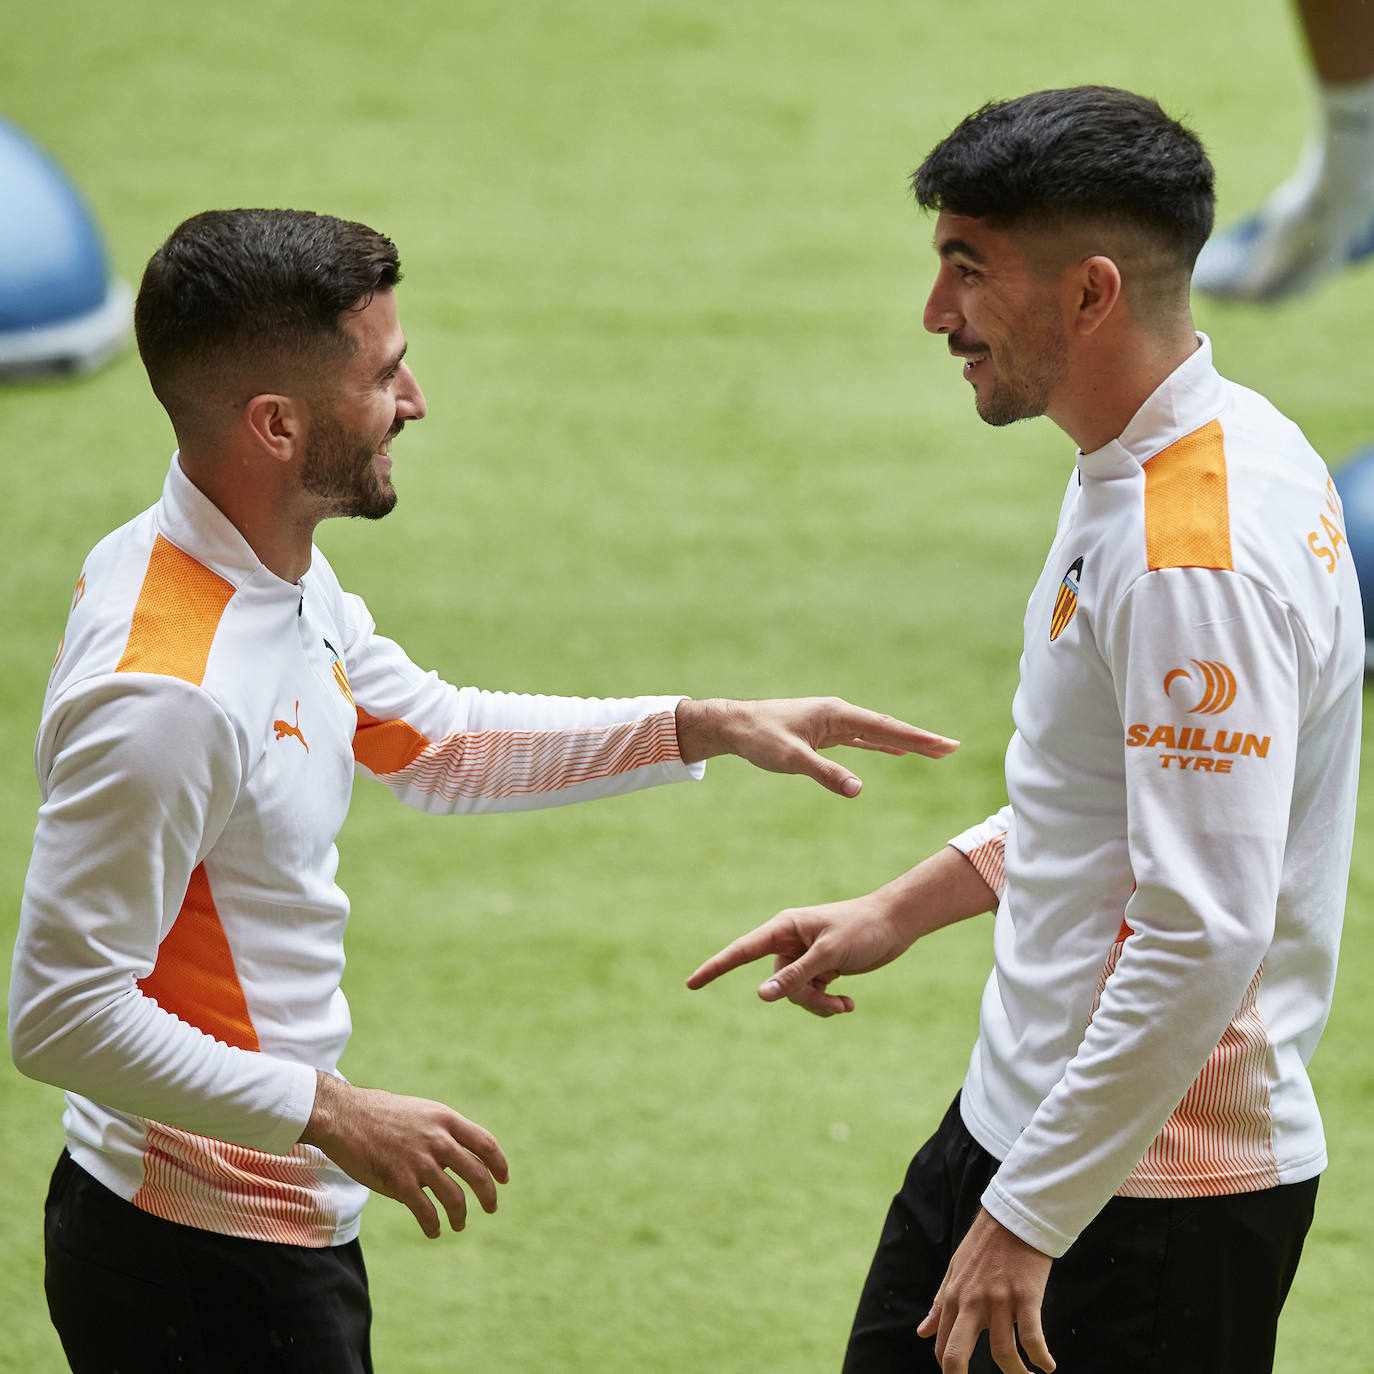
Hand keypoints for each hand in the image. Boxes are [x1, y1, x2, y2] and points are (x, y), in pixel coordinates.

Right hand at [300, 1072, 508, 1238]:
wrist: (344, 1116)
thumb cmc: (380, 1113)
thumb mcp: (420, 1111)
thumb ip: (440, 1130)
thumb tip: (457, 1152)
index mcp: (445, 1119)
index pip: (485, 1143)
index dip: (499, 1163)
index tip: (504, 1178)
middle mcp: (438, 1140)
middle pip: (477, 1174)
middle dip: (488, 1195)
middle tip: (491, 1207)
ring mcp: (420, 1162)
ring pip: (455, 1198)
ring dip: (460, 1215)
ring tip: (459, 1223)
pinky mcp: (400, 1183)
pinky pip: (426, 1212)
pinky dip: (434, 1225)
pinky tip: (434, 1231)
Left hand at [675, 697, 957, 797]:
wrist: (734, 726)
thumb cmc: (760, 738)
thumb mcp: (792, 759)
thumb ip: (825, 774)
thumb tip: (858, 790)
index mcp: (836, 713)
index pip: (884, 727)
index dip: (916, 738)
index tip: (944, 745)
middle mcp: (839, 714)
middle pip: (887, 728)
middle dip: (919, 739)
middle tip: (952, 748)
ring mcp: (832, 724)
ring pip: (876, 734)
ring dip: (903, 742)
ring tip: (933, 750)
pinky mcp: (823, 734)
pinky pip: (860, 740)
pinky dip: (880, 745)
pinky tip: (894, 752)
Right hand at [686, 893, 915, 1015]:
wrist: (896, 923)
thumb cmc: (862, 929)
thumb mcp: (829, 955)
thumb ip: (796, 976)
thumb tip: (762, 996)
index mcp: (783, 928)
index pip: (741, 951)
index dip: (715, 967)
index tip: (691, 984)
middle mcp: (789, 942)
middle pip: (777, 983)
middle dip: (803, 998)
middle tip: (834, 1000)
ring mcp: (803, 956)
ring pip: (794, 994)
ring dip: (819, 1004)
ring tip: (845, 1005)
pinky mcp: (819, 967)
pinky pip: (811, 994)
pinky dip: (828, 1003)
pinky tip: (849, 1004)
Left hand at [918, 1209, 1054, 1373]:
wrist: (1012, 1219)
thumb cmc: (982, 1247)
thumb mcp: (953, 1272)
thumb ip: (939, 1305)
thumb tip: (922, 1333)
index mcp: (953, 1298)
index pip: (943, 1346)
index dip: (951, 1371)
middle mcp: (972, 1302)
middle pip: (957, 1354)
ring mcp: (999, 1300)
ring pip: (1002, 1354)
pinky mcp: (1025, 1296)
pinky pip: (1032, 1338)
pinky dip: (1041, 1358)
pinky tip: (1047, 1366)